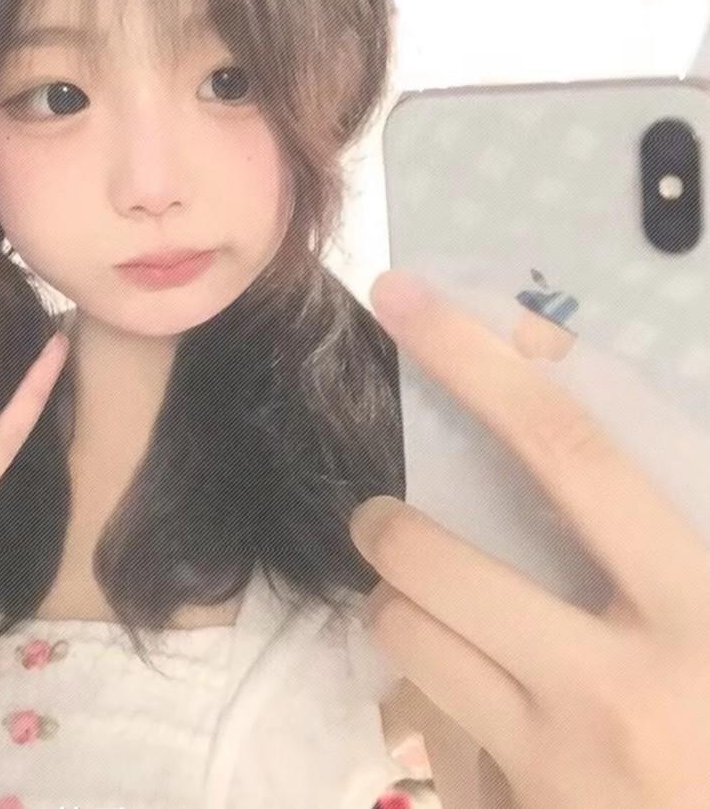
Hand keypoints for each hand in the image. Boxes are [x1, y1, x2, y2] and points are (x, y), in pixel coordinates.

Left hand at [351, 270, 709, 808]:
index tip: (402, 299)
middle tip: (382, 519)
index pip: (568, 451)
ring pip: (408, 640)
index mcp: (695, 602)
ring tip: (432, 613)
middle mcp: (618, 684)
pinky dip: (440, 703)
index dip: (476, 363)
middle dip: (385, 526)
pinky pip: (435, 733)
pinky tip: (490, 713)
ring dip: (401, 609)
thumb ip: (667, 513)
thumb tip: (564, 401)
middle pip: (434, 559)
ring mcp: (557, 763)